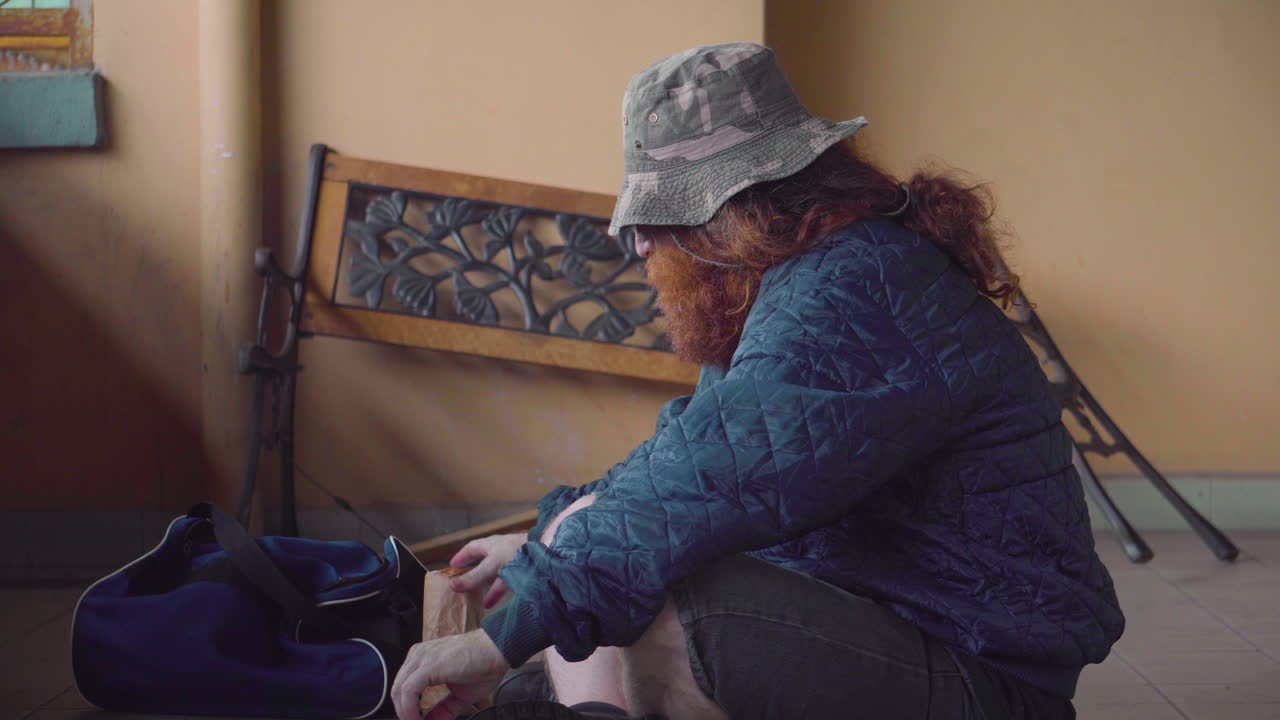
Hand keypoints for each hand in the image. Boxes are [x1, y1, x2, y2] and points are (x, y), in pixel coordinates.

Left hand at [391, 629, 508, 719]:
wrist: (498, 649)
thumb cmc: (483, 665)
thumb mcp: (459, 695)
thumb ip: (443, 709)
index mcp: (422, 658)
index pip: (403, 687)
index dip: (407, 710)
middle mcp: (418, 655)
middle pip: (397, 690)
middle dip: (404, 713)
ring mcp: (422, 658)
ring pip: (399, 691)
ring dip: (406, 713)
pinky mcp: (429, 665)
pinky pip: (408, 690)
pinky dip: (409, 709)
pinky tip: (418, 719)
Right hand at [447, 533, 526, 608]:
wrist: (547, 552)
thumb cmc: (517, 553)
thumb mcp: (492, 565)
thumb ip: (474, 577)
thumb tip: (452, 585)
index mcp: (492, 543)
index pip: (472, 548)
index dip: (462, 556)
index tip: (452, 566)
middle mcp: (502, 550)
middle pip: (483, 561)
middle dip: (474, 572)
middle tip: (463, 582)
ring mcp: (513, 560)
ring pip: (495, 572)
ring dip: (485, 584)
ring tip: (476, 598)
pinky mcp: (522, 571)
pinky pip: (507, 582)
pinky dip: (498, 592)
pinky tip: (492, 603)